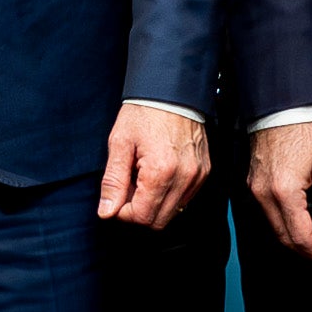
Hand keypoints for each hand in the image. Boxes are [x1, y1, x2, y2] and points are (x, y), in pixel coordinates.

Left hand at [99, 103, 209, 228]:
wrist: (172, 91)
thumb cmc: (144, 113)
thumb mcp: (120, 143)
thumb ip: (113, 181)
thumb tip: (107, 211)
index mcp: (161, 172)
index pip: (142, 216)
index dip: (124, 213)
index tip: (118, 196)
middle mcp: (184, 177)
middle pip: (159, 220)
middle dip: (139, 211)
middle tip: (129, 187)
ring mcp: (197, 176)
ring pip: (174, 212)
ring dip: (155, 203)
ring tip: (143, 178)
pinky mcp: (204, 172)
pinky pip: (185, 198)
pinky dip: (170, 195)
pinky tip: (159, 175)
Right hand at [248, 118, 311, 265]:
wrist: (279, 110)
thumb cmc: (305, 133)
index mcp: (284, 192)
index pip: (300, 237)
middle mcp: (265, 196)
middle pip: (285, 238)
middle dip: (307, 249)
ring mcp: (255, 192)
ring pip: (276, 229)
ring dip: (296, 237)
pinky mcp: (253, 186)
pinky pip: (269, 215)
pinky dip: (287, 222)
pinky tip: (304, 216)